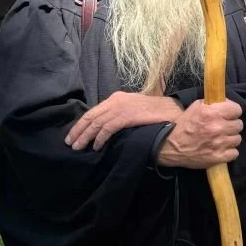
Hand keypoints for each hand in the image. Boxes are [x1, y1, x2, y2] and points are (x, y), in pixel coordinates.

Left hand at [66, 92, 181, 151]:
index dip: (81, 124)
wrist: (175, 111)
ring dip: (86, 136)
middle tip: (70, 143)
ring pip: (97, 123)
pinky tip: (96, 146)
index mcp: (117, 98)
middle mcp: (116, 100)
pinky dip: (100, 138)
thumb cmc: (158, 113)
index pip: (94, 111)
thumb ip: (121, 116)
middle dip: (79, 131)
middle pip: (91, 116)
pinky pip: (108, 128)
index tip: (73, 135)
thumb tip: (107, 128)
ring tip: (79, 147)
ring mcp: (122, 107)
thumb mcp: (135, 110)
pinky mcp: (128, 115)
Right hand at [156, 99, 242, 169]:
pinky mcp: (218, 157)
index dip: (232, 112)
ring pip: (237, 139)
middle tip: (222, 127)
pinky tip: (220, 149)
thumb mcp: (196, 107)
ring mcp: (219, 144)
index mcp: (212, 113)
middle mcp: (217, 127)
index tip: (228, 115)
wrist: (171, 146)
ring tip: (220, 139)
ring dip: (230, 139)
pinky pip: (234, 153)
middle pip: (239, 125)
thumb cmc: (184, 125)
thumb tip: (226, 102)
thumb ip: (213, 103)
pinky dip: (229, 152)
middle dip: (231, 125)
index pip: (237, 109)